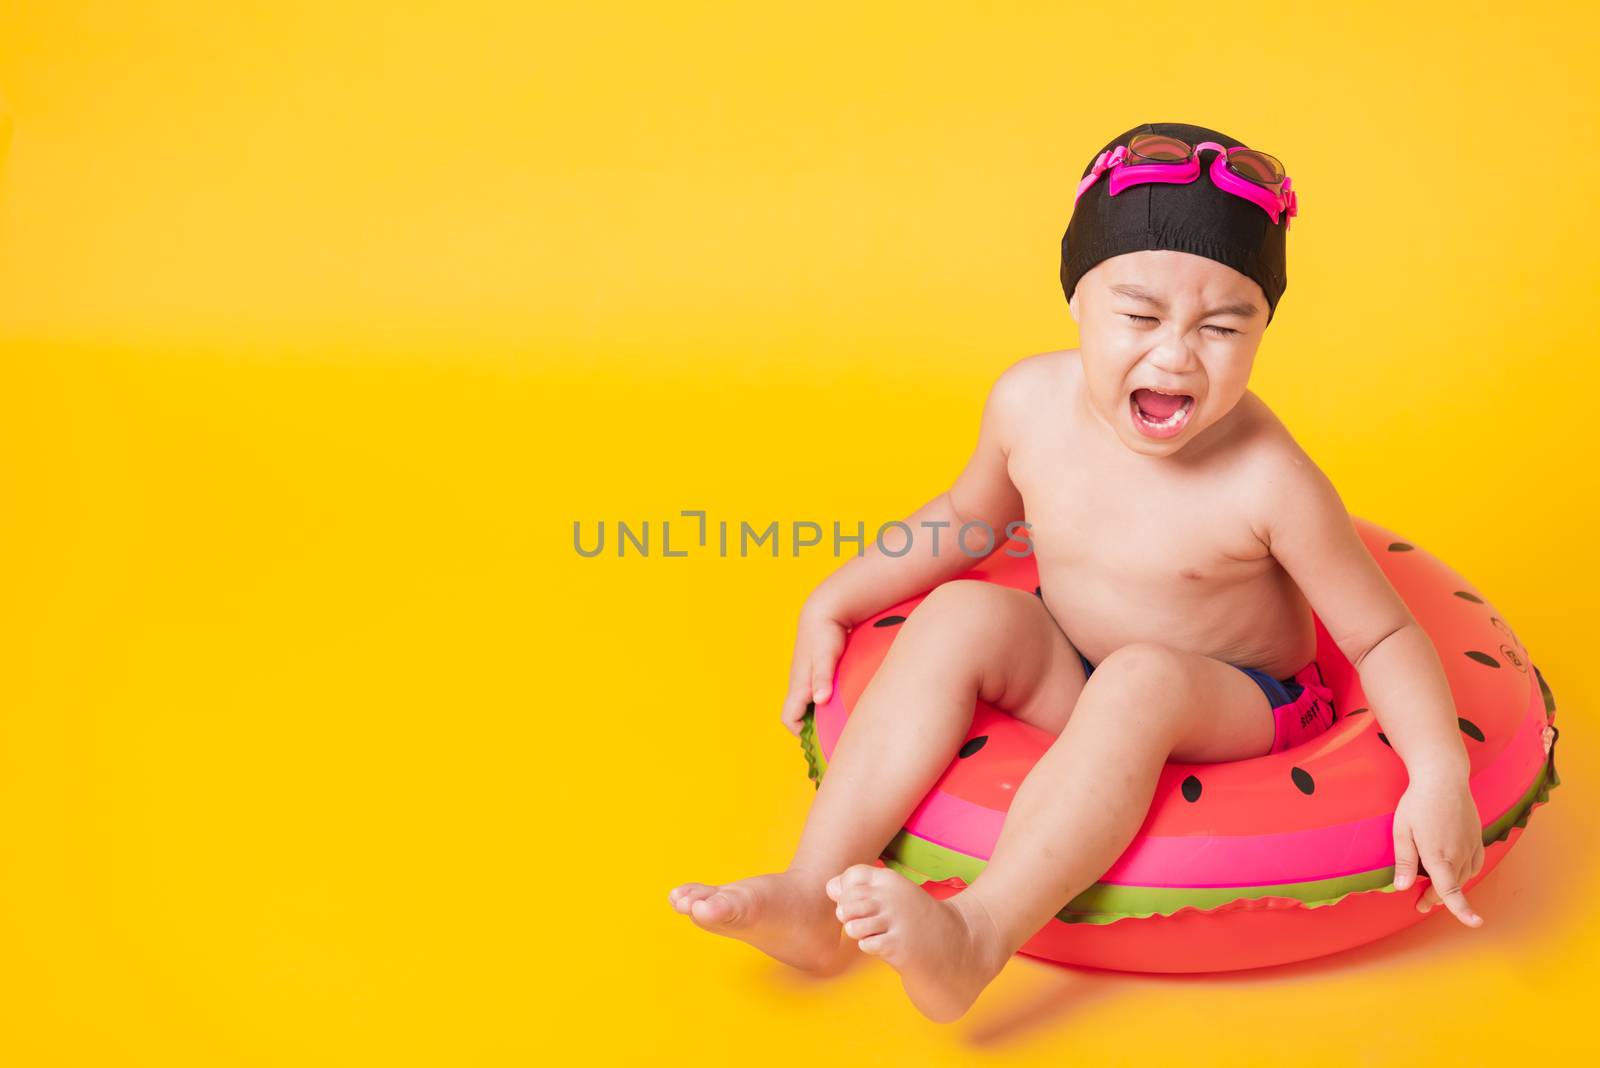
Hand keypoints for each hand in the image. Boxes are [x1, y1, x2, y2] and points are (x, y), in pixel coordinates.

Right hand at [780, 599, 849, 735]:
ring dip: (818, 715)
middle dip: (811, 727)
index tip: (821, 736)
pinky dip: (823, 703)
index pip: (789, 719)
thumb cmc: (824, 634)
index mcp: (798, 685)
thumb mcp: (826, 656)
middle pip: (797, 715)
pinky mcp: (813, 673)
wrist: (824, 612)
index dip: (801, 732)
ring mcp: (804, 679)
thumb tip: (820, 700)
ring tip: (840, 719)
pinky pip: (813, 696)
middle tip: (835, 731)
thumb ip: (822, 678)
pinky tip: (841, 700)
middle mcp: (798, 685)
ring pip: (806, 706)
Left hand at [1391, 772, 1485, 926]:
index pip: (1450, 890)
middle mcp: (1459, 853)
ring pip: (1464, 876)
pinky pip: (1474, 864)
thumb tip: (1401, 888)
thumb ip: (1403, 861)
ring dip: (1451, 887)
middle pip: (1453, 886)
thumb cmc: (1417, 803)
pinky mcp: (1478, 838)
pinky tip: (1454, 872)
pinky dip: (1464, 873)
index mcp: (1438, 854)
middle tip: (1420, 904)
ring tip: (1433, 890)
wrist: (1443, 778)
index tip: (1474, 923)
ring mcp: (1471, 846)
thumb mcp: (1402, 830)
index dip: (1461, 909)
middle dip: (1437, 898)